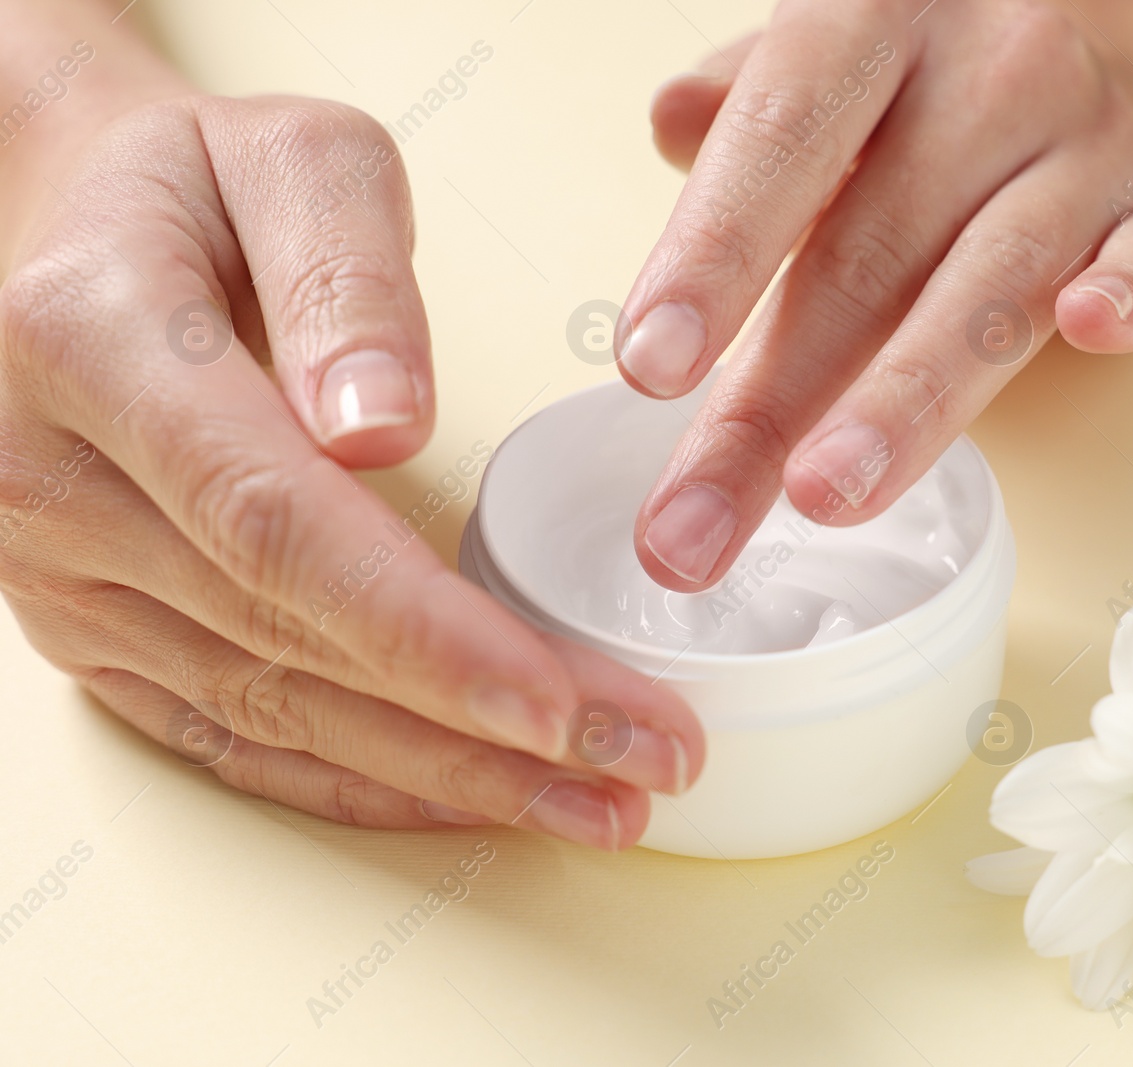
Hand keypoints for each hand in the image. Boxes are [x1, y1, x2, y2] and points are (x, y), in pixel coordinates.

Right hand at [0, 79, 702, 847]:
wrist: (67, 230)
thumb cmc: (196, 185)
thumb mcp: (288, 157)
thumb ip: (342, 272)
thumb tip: (380, 425)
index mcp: (94, 348)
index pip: (279, 524)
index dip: (424, 632)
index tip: (555, 702)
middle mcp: (54, 483)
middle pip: (294, 642)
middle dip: (481, 726)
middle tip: (641, 765)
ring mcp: (62, 576)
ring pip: (275, 712)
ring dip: (446, 775)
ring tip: (600, 802)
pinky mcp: (94, 630)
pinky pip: (231, 735)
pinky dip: (362, 782)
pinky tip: (472, 799)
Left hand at [620, 0, 1132, 589]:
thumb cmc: (969, 43)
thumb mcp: (853, 34)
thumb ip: (761, 99)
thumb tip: (672, 127)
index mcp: (879, 24)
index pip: (782, 142)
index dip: (713, 257)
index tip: (651, 368)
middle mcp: (990, 76)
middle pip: (867, 257)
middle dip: (770, 408)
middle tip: (696, 527)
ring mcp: (1096, 142)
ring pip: (995, 284)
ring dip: (910, 398)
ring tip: (827, 496)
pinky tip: (1092, 336)